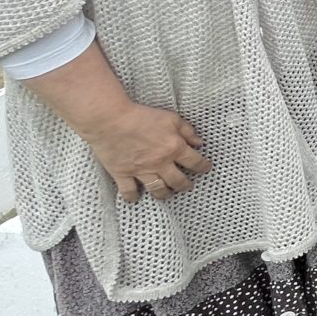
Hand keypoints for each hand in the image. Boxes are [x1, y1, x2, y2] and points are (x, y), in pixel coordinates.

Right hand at [86, 102, 209, 202]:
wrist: (111, 120)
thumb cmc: (141, 116)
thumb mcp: (171, 118)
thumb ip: (187, 131)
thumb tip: (199, 143)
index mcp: (174, 148)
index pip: (195, 162)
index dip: (203, 167)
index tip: (206, 168)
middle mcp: (160, 163)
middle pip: (178, 181)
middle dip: (185, 185)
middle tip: (187, 187)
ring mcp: (141, 170)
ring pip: (157, 189)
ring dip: (164, 194)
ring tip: (167, 194)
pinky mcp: (123, 174)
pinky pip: (129, 191)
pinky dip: (132, 197)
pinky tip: (135, 199)